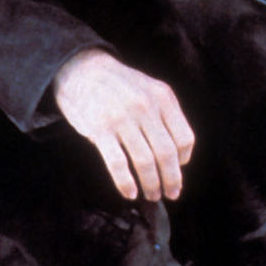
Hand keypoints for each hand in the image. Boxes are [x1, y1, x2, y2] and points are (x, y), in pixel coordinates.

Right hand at [52, 48, 193, 201]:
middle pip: (167, 154)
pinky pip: (117, 163)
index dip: (183, 160)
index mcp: (162, 97)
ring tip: (151, 195)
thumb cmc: (118, 85)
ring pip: (145, 162)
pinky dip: (126, 183)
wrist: (81, 69)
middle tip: (170, 193)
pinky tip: (130, 193)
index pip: (184, 138)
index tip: (178, 170)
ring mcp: (122, 118)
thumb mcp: (149, 88)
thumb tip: (179, 156)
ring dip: (151, 184)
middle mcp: (145, 107)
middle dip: (171, 180)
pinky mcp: (100, 129)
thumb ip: (165, 115)